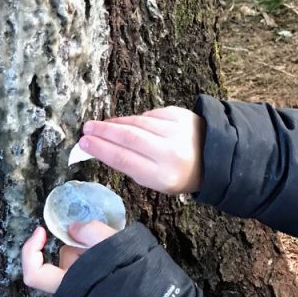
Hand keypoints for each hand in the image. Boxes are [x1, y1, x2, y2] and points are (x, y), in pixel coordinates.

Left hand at [21, 220, 116, 294]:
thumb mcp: (114, 246)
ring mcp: (87, 293)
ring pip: (81, 263)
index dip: (31, 250)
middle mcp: (72, 292)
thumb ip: (92, 232)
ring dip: (93, 252)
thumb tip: (74, 228)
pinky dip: (102, 259)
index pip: (34, 274)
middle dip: (79, 245)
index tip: (43, 230)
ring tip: (117, 247)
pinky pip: (95, 268)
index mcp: (67, 286)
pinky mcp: (101, 292)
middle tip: (104, 236)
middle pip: (64, 260)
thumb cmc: (133, 281)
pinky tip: (121, 257)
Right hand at [76, 106, 203, 193]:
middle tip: (86, 128)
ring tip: (99, 125)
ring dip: (116, 123)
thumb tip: (101, 147)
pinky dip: (135, 119)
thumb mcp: (155, 181)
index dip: (101, 150)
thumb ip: (131, 165)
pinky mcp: (179, 115)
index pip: (125, 160)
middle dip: (104, 132)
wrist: (213, 159)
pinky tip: (125, 122)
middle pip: (129, 138)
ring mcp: (176, 131)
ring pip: (138, 123)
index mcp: (163, 176)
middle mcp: (171, 152)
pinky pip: (150, 115)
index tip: (83, 143)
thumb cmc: (177, 174)